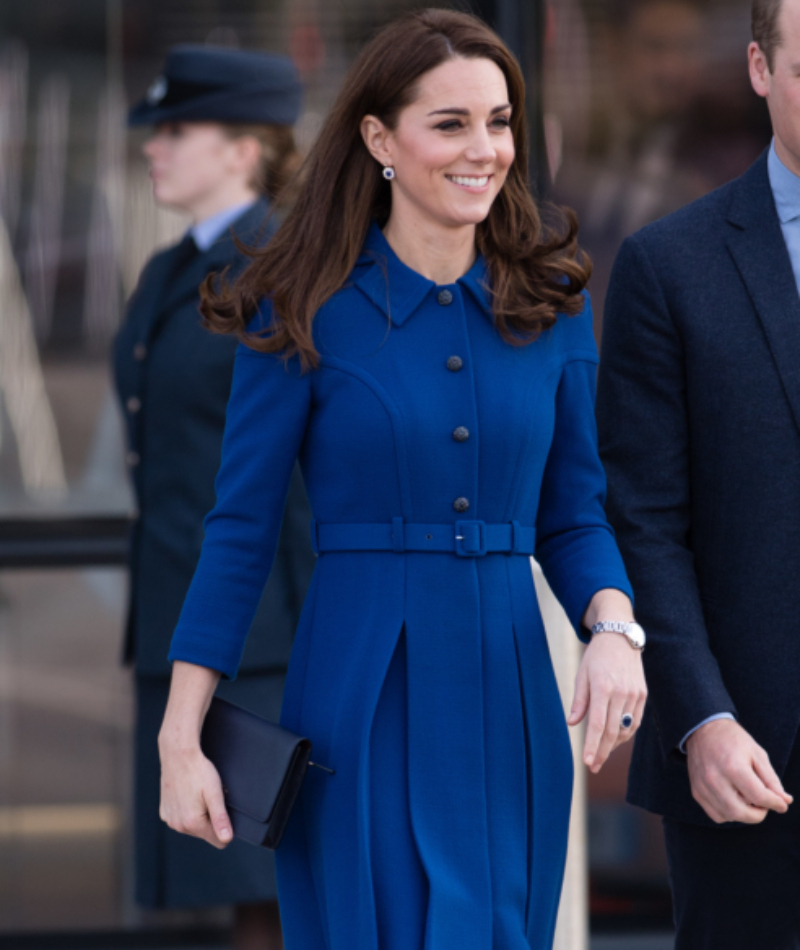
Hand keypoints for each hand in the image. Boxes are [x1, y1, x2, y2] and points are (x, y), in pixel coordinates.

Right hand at [158, 739, 232, 848]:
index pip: (219, 841)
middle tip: (210, 797)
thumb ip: (220, 818)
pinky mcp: (165, 813)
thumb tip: (227, 840)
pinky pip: (182, 819)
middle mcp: (178, 826)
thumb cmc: (199, 771)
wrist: (178, 754)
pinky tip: (188, 794)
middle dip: (211, 819)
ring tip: (199, 794)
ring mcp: (170, 820)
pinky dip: (187, 810)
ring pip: (194, 827)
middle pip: (206, 833)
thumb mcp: (215, 793)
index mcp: (192, 823)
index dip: (226, 827)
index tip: (224, 808)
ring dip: (200, 814)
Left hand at [568, 632, 646, 772]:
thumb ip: (579, 701)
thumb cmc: (596, 656)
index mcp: (603, 687)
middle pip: (613, 732)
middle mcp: (621, 693)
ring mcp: (634, 695)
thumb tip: (572, 724)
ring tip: (600, 754)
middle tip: (593, 766)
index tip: (587, 762)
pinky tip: (614, 739)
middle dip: (602, 752)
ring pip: (626, 729)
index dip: (592, 745)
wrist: (620, 637)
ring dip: (613, 745)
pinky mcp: (642, 695)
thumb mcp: (582, 674)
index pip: (598, 724)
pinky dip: (625, 733)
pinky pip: (635, 721)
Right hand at [686, 718, 792, 823]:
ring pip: (729, 816)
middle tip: (764, 805)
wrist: (703, 729)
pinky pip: (716, 815)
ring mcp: (703, 786)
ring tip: (748, 799)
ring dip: (744, 814)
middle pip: (742, 813)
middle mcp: (715, 779)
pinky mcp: (696, 791)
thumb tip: (785, 801)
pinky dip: (729, 814)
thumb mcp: (757, 753)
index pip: (759, 797)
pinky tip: (734, 801)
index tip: (782, 804)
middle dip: (760, 814)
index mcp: (733, 767)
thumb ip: (771, 779)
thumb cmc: (733, 740)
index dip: (775, 804)